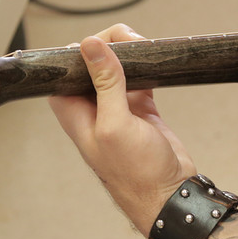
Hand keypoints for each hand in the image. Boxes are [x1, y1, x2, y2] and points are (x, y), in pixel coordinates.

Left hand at [49, 24, 196, 235]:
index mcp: (74, 111)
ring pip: (117, 66)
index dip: (83, 48)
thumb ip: (104, 83)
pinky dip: (147, 68)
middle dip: (112, 45)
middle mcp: (91, 107)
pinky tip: (156, 65)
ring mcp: (116, 107)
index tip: (105, 43)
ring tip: (148, 52)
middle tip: (134, 45)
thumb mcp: (116, 125)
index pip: (67, 66)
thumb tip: (90, 45)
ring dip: (131, 54)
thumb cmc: (137, 174)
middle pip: (93, 61)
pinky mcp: (139, 109)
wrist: (170, 196)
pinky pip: (138, 78)